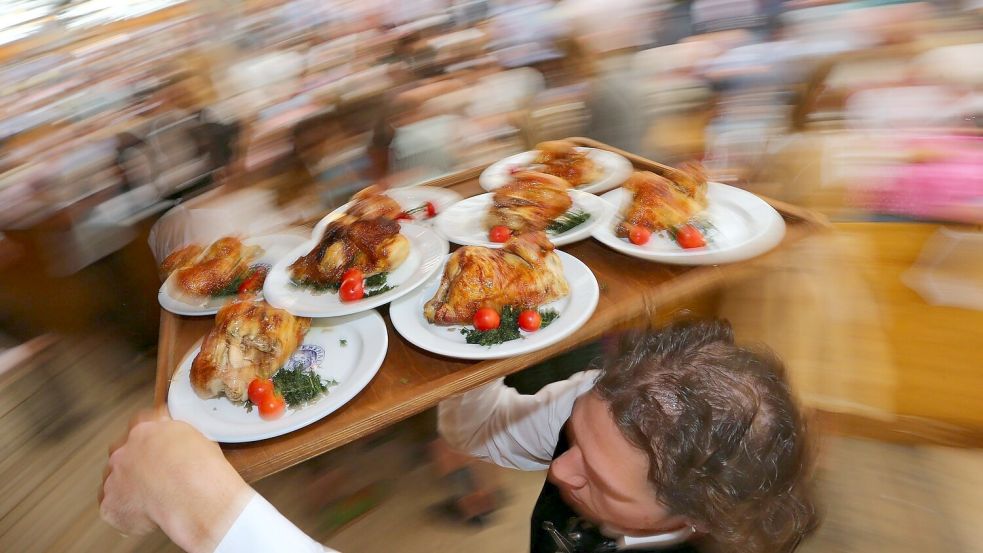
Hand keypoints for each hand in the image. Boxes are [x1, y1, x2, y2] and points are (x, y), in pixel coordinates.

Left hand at [99, 408, 253, 552]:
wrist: (193, 496)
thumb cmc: (201, 469)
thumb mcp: (197, 439)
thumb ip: (178, 440)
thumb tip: (181, 447)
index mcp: (146, 431)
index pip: (139, 427)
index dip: (149, 442)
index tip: (156, 450)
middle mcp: (124, 452)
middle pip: (122, 457)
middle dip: (135, 467)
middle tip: (155, 479)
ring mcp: (114, 478)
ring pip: (115, 484)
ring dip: (129, 490)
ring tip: (154, 502)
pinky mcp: (110, 505)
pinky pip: (114, 510)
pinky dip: (128, 514)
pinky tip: (147, 516)